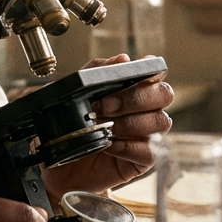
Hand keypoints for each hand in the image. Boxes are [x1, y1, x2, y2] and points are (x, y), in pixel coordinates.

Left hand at [40, 53, 172, 197]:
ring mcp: (146, 135)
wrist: (56, 163)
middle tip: (105, 106)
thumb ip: (95, 71)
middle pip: (164, 94)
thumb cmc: (67, 125)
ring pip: (161, 121)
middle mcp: (144, 109)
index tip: (133, 73)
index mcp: (131, 88)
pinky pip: (150, 151)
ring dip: (131, 122)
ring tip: (105, 128)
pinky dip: (128, 147)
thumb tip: (123, 58)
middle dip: (135, 98)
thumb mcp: (72, 93)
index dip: (150, 70)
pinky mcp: (142, 160)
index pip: (155, 73)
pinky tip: (108, 146)